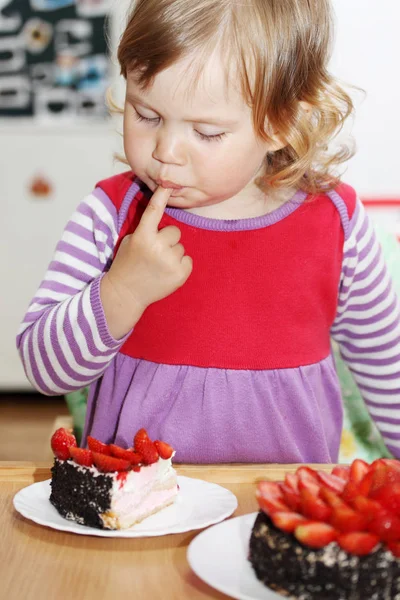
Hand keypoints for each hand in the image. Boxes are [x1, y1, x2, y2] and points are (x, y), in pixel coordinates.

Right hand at [101, 186, 192, 338]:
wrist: (126, 294)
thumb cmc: (127, 265)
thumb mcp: (130, 241)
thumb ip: (146, 229)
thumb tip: (161, 213)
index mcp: (143, 236)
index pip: (154, 210)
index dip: (161, 195)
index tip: (168, 184)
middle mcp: (158, 247)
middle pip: (174, 232)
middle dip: (167, 240)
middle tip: (154, 253)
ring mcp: (170, 261)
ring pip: (181, 247)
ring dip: (173, 254)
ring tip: (158, 265)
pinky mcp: (181, 274)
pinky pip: (188, 260)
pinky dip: (180, 265)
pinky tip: (166, 272)